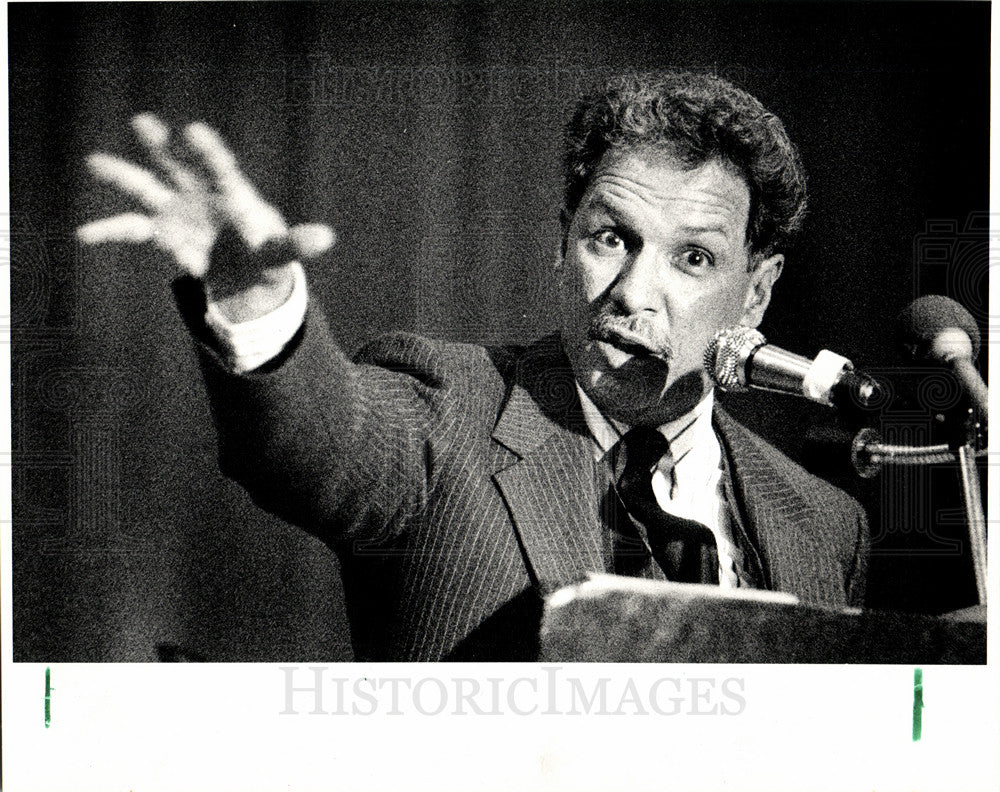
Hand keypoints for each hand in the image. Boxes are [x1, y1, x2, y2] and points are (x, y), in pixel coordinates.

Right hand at [78, 114, 334, 320]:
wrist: (244, 265)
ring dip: (122, 175)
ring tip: (93, 162)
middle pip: (177, 163)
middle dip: (161, 145)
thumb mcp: (280, 252)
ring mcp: (176, 209)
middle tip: (143, 123)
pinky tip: (83, 236)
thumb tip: (328, 238)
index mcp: (231, 192)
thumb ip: (298, 244)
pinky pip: (131, 229)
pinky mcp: (161, 231)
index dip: (208, 150)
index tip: (194, 131)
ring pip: (146, 187)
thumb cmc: (264, 250)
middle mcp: (198, 192)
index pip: (220, 166)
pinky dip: (109, 232)